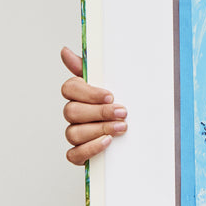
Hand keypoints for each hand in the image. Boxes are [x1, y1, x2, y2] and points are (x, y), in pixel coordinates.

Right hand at [61, 47, 127, 164]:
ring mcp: (75, 134)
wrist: (140, 130)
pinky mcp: (80, 153)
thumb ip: (91, 67)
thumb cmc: (122, 103)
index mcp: (80, 94)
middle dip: (99, 112)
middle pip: (72, 111)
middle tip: (122, 112)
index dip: (89, 93)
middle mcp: (74, 113)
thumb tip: (65, 51)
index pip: (69, 88)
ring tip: (121, 127)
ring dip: (99, 129)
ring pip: (73, 133)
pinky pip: (74, 154)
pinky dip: (91, 148)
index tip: (110, 95)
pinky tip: (107, 142)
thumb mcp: (112, 82)